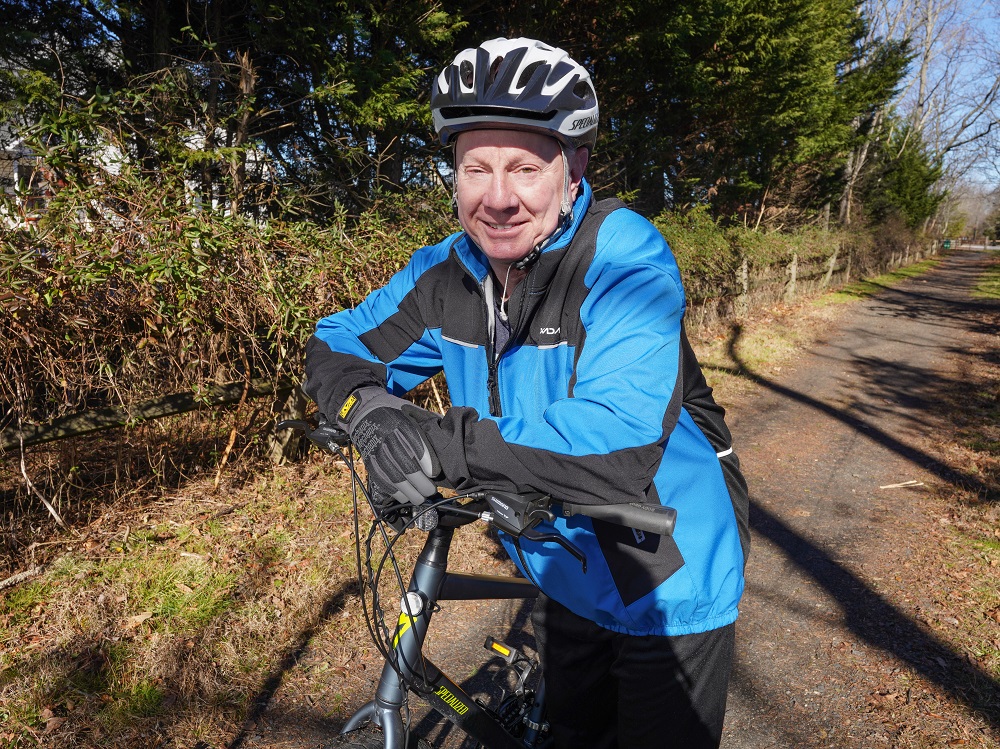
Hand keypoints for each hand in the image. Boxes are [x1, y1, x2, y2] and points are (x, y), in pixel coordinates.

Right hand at [336, 387, 440, 505]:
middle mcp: (388, 437)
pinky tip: (404, 497)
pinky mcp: (369, 459)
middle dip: (420, 482)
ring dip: (408, 491)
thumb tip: (446, 436)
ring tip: (420, 498)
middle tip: (431, 491)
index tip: (435, 473)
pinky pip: (381, 479)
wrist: (362, 410)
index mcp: (401, 423)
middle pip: (405, 464)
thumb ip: (427, 423)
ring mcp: (377, 449)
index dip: (427, 461)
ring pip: (393, 476)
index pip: (416, 444)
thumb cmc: (393, 411)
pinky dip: (393, 491)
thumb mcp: (410, 411)